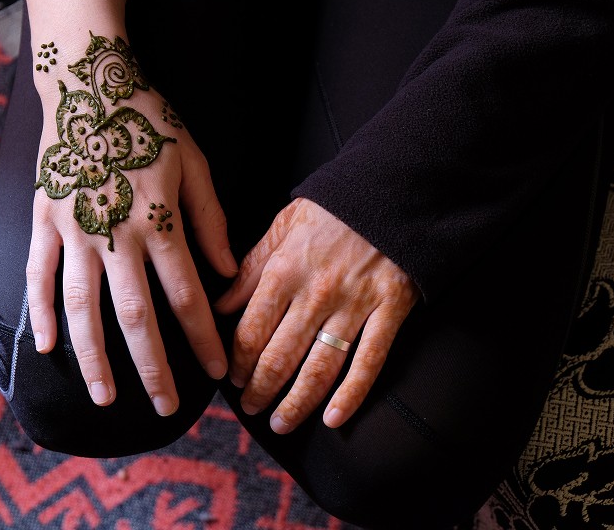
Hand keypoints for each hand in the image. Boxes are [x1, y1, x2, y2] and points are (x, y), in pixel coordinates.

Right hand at [25, 32, 236, 415]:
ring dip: (94, 358)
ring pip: (83, 308)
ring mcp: (72, 231)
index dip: (204, 339)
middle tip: (166, 409)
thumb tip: (227, 273)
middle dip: (153, 367)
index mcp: (158, 221)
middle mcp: (114, 235)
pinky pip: (39, 276)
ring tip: (106, 397)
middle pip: (135, 316)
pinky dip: (42, 312)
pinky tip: (49, 347)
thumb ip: (210, 220)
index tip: (220, 373)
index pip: (186, 296)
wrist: (88, 83)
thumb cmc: (149, 123)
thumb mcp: (194, 163)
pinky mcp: (43, 221)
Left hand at [214, 198, 418, 433]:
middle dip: (260, 390)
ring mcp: (355, 305)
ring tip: (281, 423)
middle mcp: (315, 294)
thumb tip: (220, 304)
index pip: (251, 331)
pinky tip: (335, 419)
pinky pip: (369, 361)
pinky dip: (352, 395)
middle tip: (251, 408)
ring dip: (297, 402)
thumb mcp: (282, 225)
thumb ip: (250, 267)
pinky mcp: (390, 310)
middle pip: (280, 357)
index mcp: (284, 271)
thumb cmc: (333, 208)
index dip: (238, 363)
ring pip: (320, 367)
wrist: (392, 190)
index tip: (232, 380)